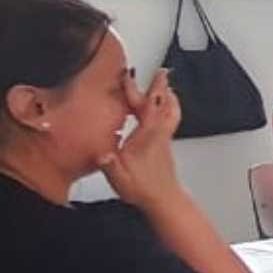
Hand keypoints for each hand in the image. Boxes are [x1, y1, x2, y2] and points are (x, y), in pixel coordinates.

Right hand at [99, 68, 184, 208]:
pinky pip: (167, 121)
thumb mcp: (119, 176)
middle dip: (160, 87)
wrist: (164, 200)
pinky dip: (166, 110)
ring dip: (167, 97)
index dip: (136, 90)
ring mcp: (163, 139)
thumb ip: (109, 163)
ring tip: (166, 87)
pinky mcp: (164, 145)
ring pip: (169, 112)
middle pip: (162, 104)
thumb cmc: (144, 188)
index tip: (129, 75)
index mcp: (148, 135)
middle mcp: (158, 134)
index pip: (144, 106)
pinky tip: (158, 112)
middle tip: (161, 72)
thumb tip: (102, 153)